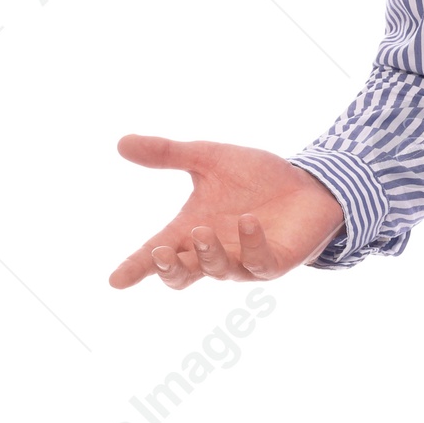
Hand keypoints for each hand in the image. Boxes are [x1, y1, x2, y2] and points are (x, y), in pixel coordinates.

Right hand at [108, 135, 347, 289]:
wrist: (308, 183)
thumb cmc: (256, 178)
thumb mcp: (209, 159)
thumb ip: (169, 154)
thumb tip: (122, 142)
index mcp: (192, 232)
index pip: (158, 254)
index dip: (136, 267)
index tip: (115, 280)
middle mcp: (214, 253)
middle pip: (182, 275)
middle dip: (169, 268)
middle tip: (160, 253)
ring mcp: (245, 262)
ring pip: (218, 271)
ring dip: (207, 255)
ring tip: (202, 230)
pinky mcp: (275, 262)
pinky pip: (260, 261)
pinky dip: (252, 243)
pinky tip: (249, 221)